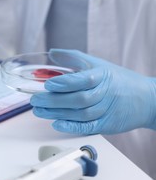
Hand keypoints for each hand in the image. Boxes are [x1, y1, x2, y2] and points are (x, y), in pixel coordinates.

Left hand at [30, 49, 155, 134]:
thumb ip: (73, 57)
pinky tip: (57, 124)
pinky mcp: (106, 125)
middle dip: (53, 101)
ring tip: (39, 111)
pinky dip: (72, 127)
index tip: (48, 84)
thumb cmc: (119, 80)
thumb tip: (51, 52)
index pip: (83, 80)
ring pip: (80, 114)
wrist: (147, 99)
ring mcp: (106, 111)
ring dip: (57, 114)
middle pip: (78, 99)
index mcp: (103, 76)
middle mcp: (105, 93)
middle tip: (35, 100)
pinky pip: (88, 127)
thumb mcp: (98, 64)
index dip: (65, 83)